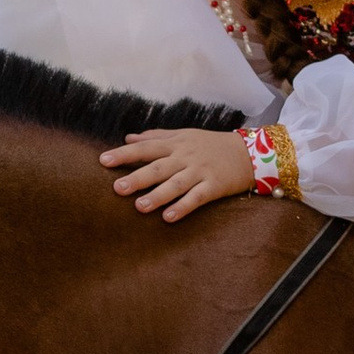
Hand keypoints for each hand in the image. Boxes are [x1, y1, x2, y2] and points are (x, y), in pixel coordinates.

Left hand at [100, 128, 254, 221]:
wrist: (249, 152)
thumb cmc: (211, 144)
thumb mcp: (184, 135)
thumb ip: (156, 137)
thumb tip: (128, 138)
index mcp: (176, 144)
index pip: (146, 148)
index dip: (124, 154)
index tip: (103, 160)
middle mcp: (186, 157)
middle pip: (159, 167)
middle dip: (138, 177)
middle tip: (117, 188)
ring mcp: (200, 172)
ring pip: (176, 184)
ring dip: (158, 195)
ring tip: (139, 207)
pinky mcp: (214, 186)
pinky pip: (197, 198)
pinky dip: (183, 207)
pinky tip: (168, 217)